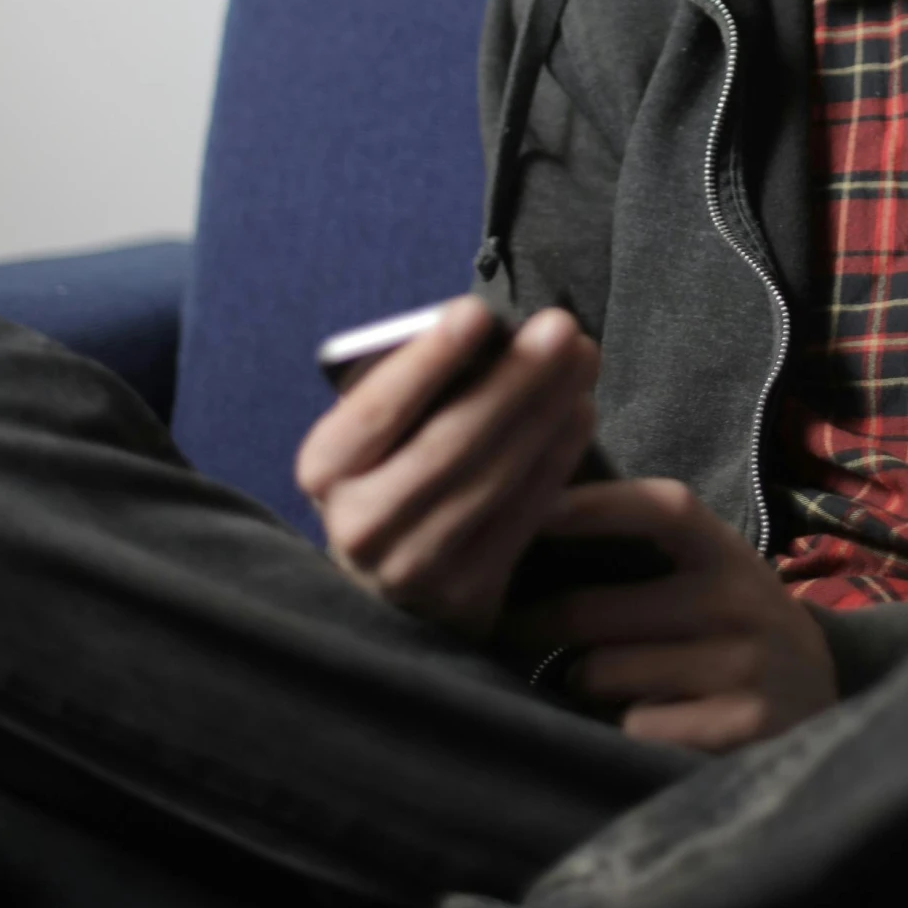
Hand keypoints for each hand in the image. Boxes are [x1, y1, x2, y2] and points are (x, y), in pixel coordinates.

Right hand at [295, 298, 597, 638]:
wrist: (391, 587)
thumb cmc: (394, 473)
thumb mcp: (377, 435)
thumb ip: (418, 392)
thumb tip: (494, 338)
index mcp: (325, 468)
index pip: (377, 409)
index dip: (428, 361)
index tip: (476, 311)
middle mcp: (359, 524)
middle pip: (447, 444)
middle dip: (512, 379)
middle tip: (560, 326)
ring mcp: (412, 568)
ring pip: (492, 478)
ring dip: (546, 411)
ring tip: (582, 359)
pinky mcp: (466, 596)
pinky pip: (522, 516)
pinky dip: (557, 458)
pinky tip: (581, 412)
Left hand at [523, 477, 838, 751]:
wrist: (825, 706)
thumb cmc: (735, 629)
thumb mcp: (716, 575)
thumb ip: (652, 551)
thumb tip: (540, 525)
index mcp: (728, 553)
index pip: (663, 508)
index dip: (596, 505)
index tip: (532, 512)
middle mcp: (739, 602)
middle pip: (598, 610)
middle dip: (539, 624)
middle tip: (509, 630)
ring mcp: (744, 667)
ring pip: (603, 674)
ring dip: (583, 682)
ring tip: (601, 681)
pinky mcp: (739, 728)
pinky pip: (634, 727)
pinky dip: (626, 729)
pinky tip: (651, 721)